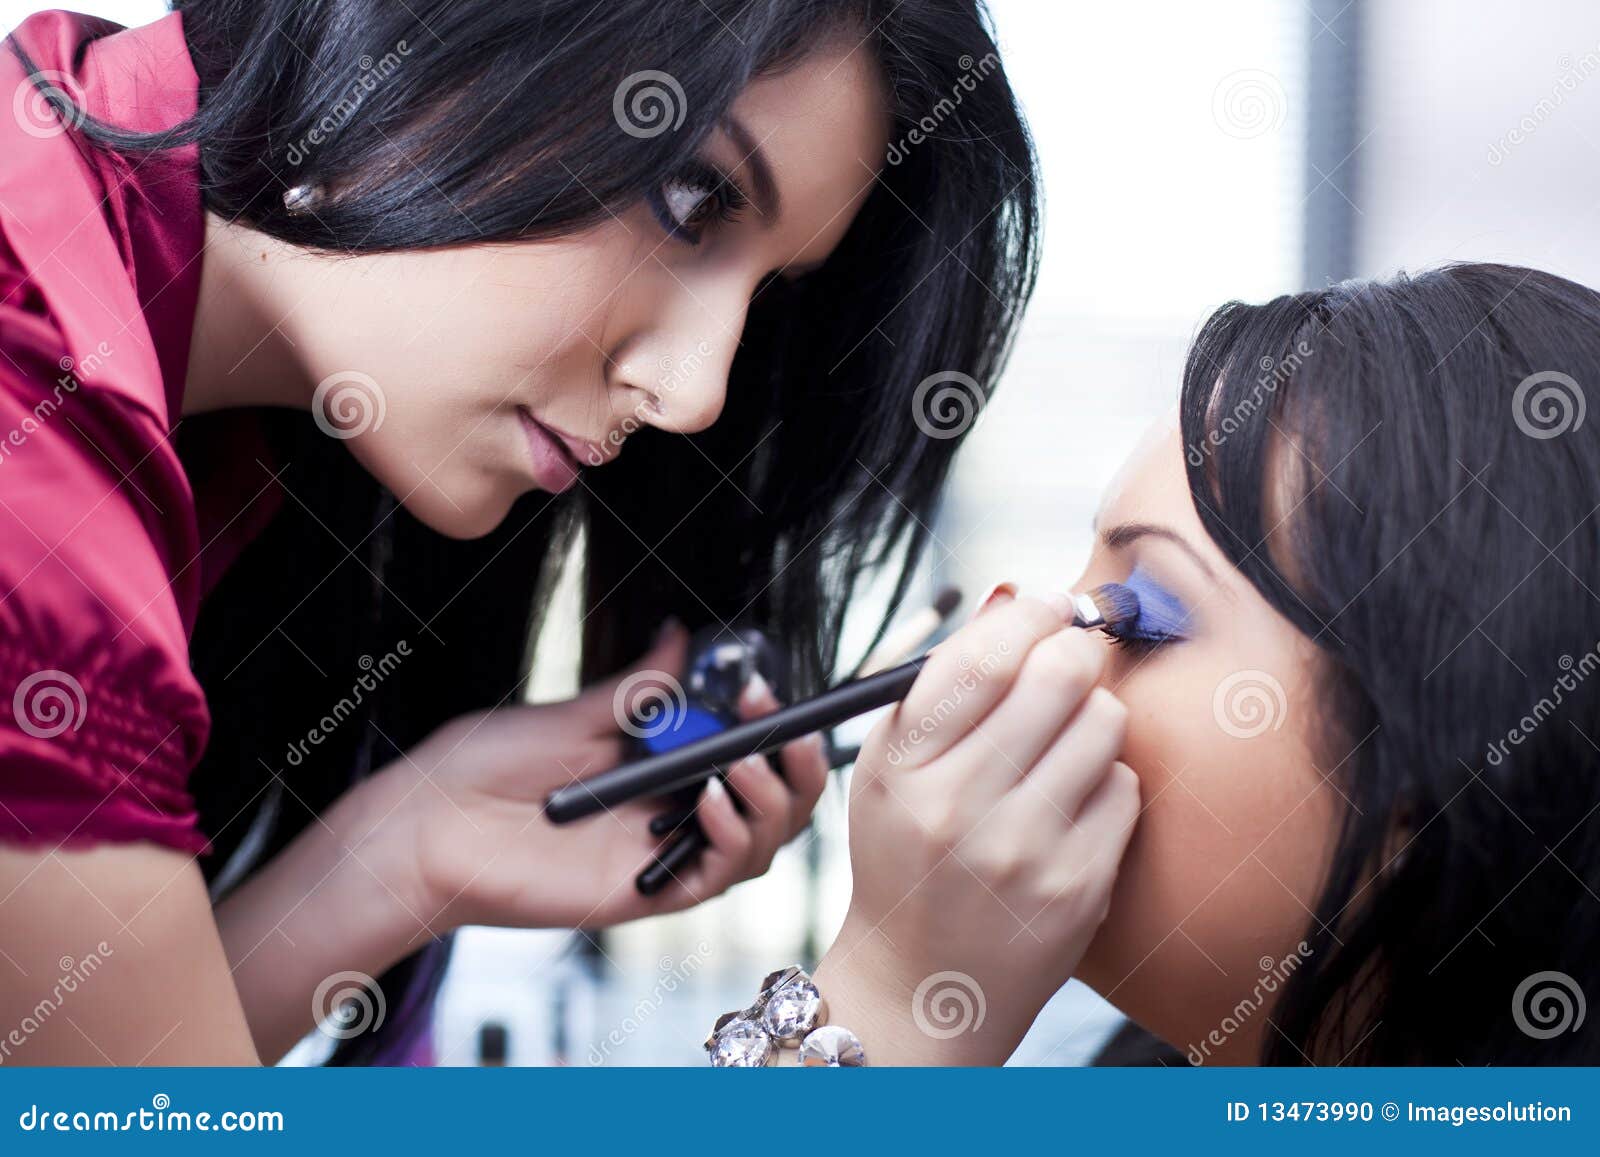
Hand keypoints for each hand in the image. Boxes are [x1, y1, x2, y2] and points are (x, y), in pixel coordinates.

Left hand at [346, 622, 829, 935]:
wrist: (429, 825)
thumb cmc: (483, 767)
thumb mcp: (571, 715)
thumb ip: (638, 688)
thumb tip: (680, 636)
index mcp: (655, 765)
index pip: (741, 749)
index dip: (767, 724)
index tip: (764, 691)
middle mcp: (668, 811)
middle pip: (769, 803)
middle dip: (793, 768)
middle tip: (784, 732)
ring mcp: (660, 853)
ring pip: (758, 845)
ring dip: (769, 803)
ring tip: (744, 765)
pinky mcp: (645, 892)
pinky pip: (714, 878)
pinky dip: (729, 840)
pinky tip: (711, 801)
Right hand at [812, 592, 1139, 1064]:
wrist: (921, 981)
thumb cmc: (908, 855)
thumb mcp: (892, 767)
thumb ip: (945, 683)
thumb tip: (1015, 598)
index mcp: (905, 767)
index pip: (987, 654)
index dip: (1034, 612)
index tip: (1049, 606)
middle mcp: (959, 807)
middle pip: (1061, 674)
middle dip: (1074, 653)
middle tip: (1068, 662)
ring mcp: (1024, 851)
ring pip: (1104, 724)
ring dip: (1091, 721)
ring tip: (1060, 750)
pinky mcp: (1079, 887)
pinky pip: (1125, 787)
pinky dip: (1105, 785)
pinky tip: (1069, 809)